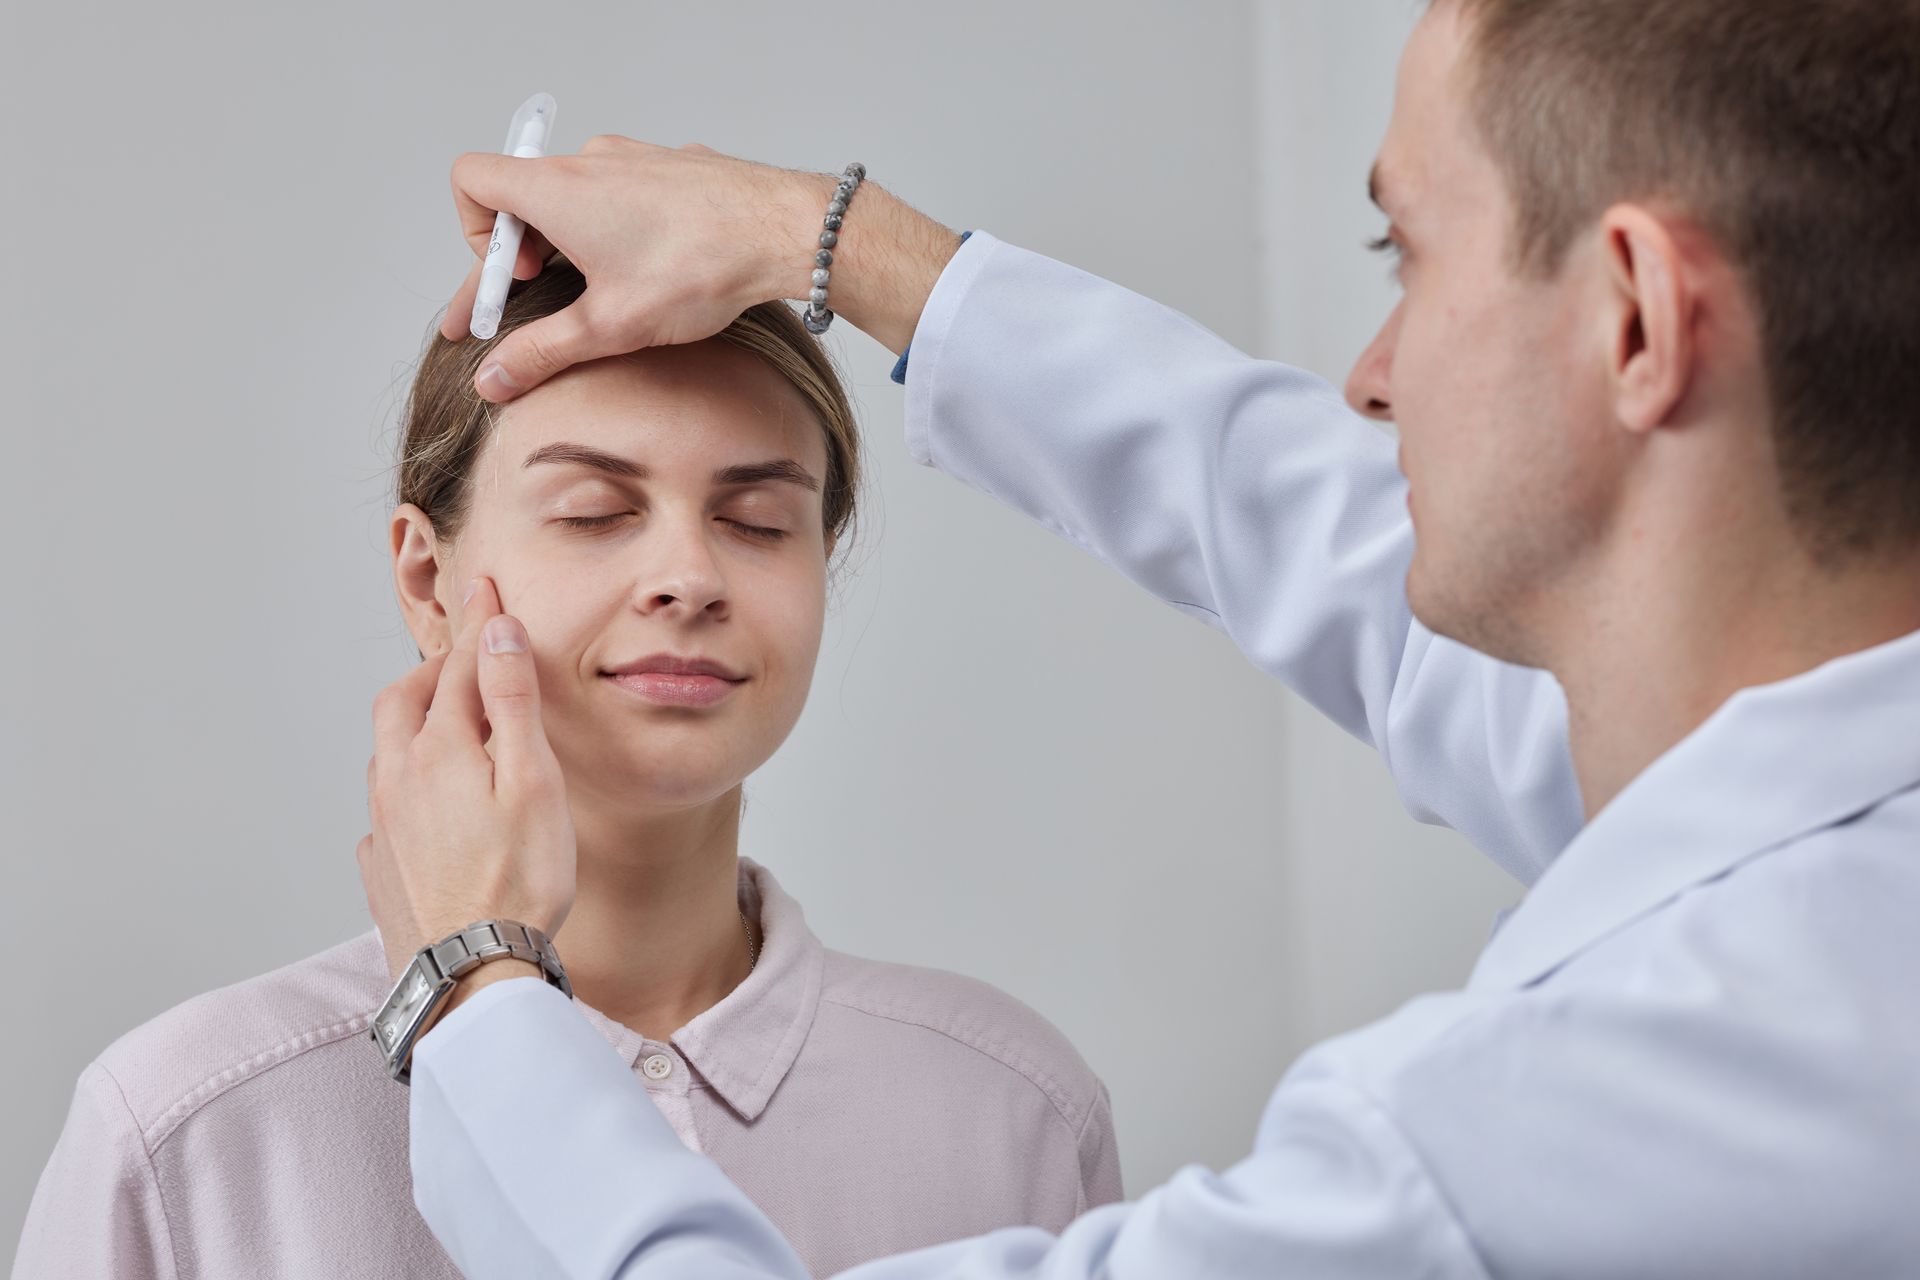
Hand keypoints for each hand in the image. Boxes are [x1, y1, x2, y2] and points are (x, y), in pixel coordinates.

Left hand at [358, 577, 576, 982]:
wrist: (471, 972)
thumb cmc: (518, 882)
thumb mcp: (533, 780)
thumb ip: (511, 702)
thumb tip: (495, 632)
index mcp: (437, 749)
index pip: (458, 667)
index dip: (479, 626)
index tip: (488, 591)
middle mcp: (397, 780)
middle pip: (402, 701)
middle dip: (434, 672)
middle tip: (468, 662)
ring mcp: (383, 826)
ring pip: (387, 753)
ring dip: (414, 726)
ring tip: (448, 727)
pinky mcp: (380, 868)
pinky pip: (383, 810)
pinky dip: (405, 787)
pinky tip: (428, 808)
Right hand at [440, 136, 964, 401]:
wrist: (786, 231)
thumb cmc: (699, 269)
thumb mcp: (609, 326)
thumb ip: (541, 353)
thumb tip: (490, 381)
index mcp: (556, 188)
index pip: (472, 181)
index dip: (474, 235)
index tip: (514, 283)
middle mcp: (589, 161)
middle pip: (524, 199)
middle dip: (519, 258)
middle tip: (525, 309)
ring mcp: (635, 158)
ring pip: (578, 198)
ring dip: (570, 243)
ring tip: (596, 291)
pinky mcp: (675, 168)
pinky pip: (625, 194)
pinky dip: (616, 230)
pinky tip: (649, 270)